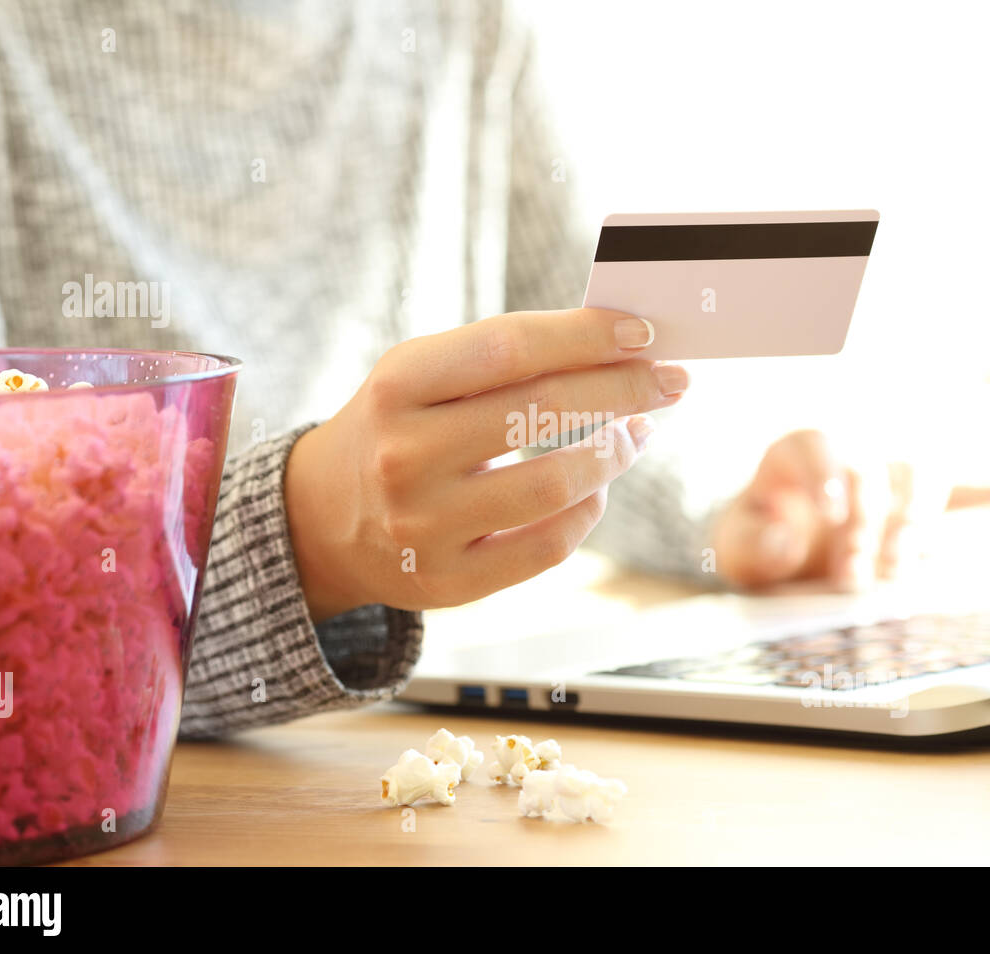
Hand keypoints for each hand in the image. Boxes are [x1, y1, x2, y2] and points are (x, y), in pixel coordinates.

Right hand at [284, 309, 687, 619]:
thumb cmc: (395, 429)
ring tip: (634, 434)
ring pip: (554, 485)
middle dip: (623, 391)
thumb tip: (615, 348)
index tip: (643, 334)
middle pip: (540, 411)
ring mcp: (424, 526)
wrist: (321, 520)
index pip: (509, 347)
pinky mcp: (448, 582)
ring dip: (614, 454)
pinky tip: (597, 486)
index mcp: (397, 386)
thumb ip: (502, 359)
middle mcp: (404, 455)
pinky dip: (589, 510)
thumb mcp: (420, 377)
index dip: (586, 337)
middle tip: (668, 381)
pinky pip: (548, 546)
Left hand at [712, 429, 989, 591]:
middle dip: (865, 525)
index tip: (830, 512)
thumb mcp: (735, 546)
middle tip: (848, 575)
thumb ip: (751, 544)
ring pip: (921, 479)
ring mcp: (891, 474)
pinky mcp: (920, 503)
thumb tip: (782, 539)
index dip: (828, 474)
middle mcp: (851, 450)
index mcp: (798, 449)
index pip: (819, 445)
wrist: (779, 546)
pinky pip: (963, 493)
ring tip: (895, 565)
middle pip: (873, 469)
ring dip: (914, 522)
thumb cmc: (758, 539)